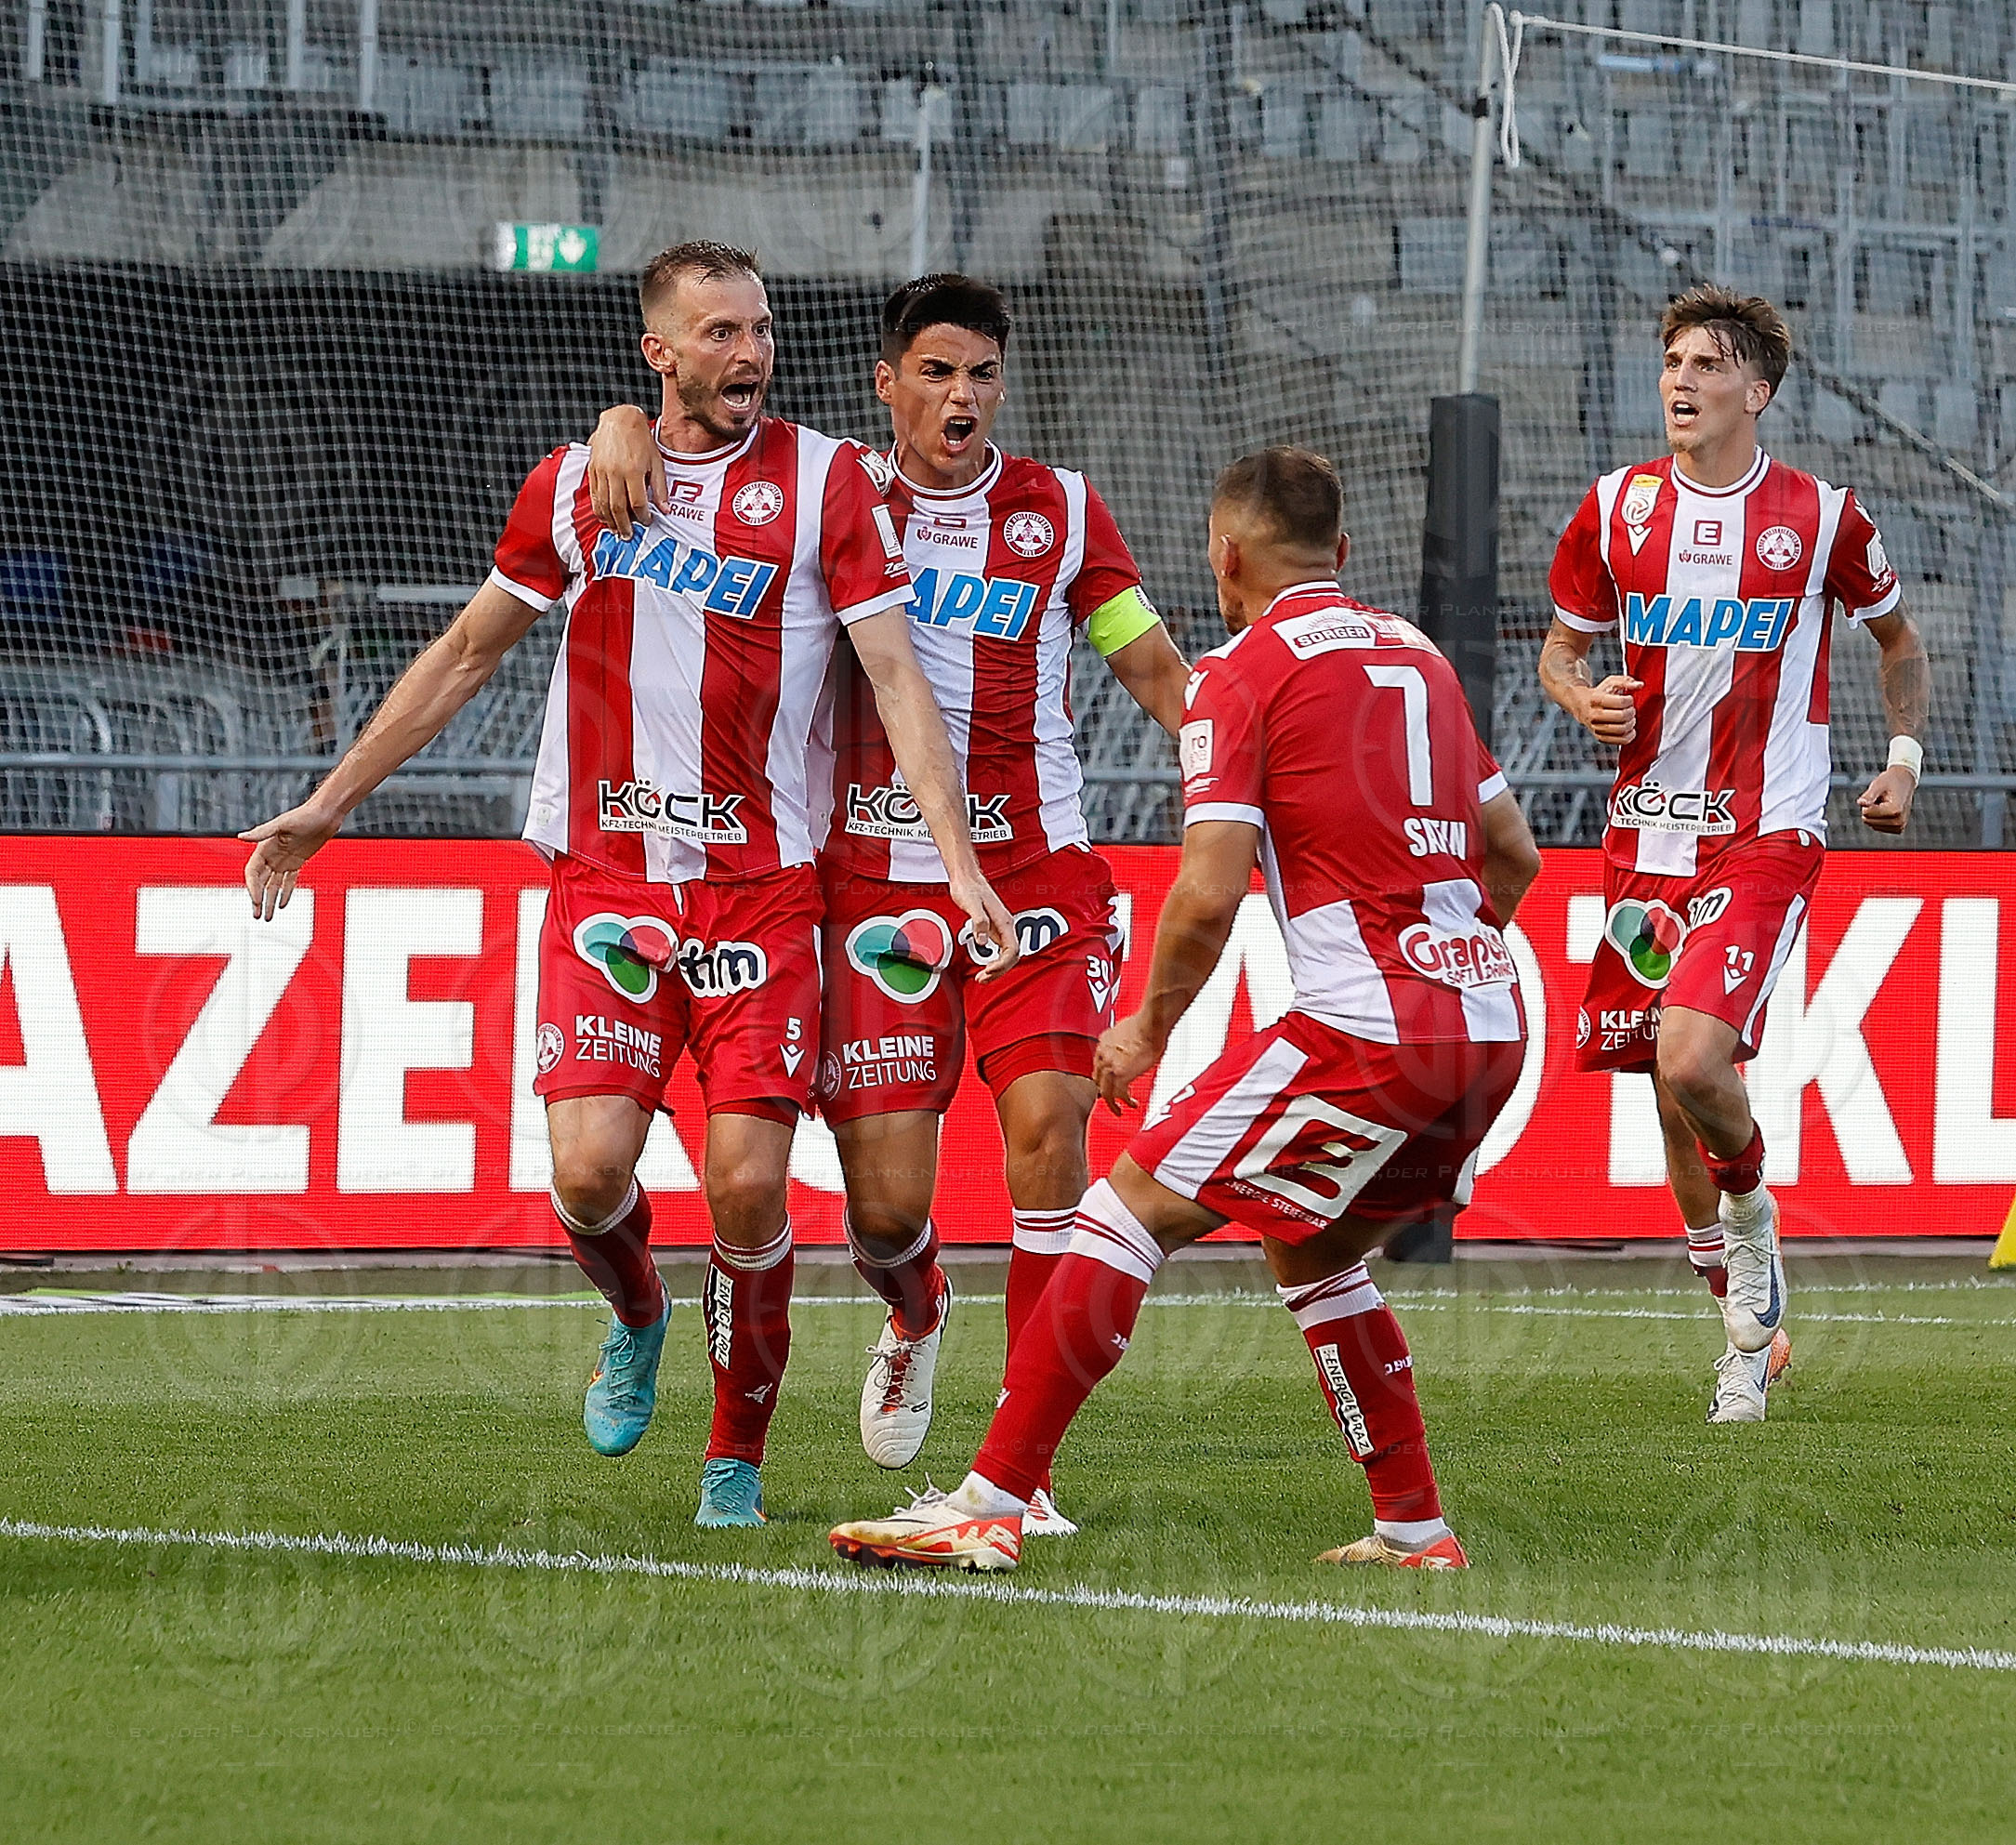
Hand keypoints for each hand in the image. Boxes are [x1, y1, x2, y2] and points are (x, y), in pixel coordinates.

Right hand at [238, 801, 339, 919]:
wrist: (326, 814)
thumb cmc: (305, 815)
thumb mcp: (283, 824)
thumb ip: (262, 832)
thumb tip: (240, 837)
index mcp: (264, 848)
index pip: (252, 872)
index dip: (252, 887)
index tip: (256, 901)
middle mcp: (272, 856)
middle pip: (260, 882)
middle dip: (258, 899)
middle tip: (257, 916)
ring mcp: (284, 860)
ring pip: (274, 885)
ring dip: (270, 901)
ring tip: (267, 917)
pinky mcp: (298, 862)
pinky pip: (289, 881)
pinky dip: (286, 893)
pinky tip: (283, 905)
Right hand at [587, 407, 662, 538]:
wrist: (620, 420)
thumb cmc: (641, 440)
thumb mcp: (656, 462)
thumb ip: (660, 487)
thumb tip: (665, 509)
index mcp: (633, 471)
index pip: (637, 503)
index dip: (643, 517)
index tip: (647, 522)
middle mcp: (615, 472)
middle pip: (617, 507)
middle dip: (623, 525)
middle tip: (628, 536)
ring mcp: (601, 471)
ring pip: (603, 503)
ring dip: (609, 520)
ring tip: (616, 530)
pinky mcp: (592, 469)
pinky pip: (594, 494)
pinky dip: (599, 508)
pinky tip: (605, 516)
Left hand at [950, 873, 1020, 981]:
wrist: (967, 878)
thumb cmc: (969, 888)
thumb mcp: (971, 904)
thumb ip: (979, 922)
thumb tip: (982, 940)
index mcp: (1004, 922)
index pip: (1011, 951)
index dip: (1001, 964)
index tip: (988, 970)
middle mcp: (1006, 926)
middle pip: (1011, 957)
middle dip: (999, 971)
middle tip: (982, 978)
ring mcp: (1001, 928)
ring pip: (1007, 955)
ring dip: (997, 969)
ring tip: (982, 978)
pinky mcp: (994, 929)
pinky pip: (1000, 951)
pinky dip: (995, 962)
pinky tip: (986, 967)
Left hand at [1093, 1013, 1158, 1114]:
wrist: (1150, 1023)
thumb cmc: (1146, 1023)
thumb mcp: (1129, 1031)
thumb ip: (1126, 1042)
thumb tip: (1133, 1046)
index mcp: (1104, 1041)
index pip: (1099, 1064)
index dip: (1104, 1075)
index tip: (1109, 1081)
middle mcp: (1103, 1054)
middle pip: (1098, 1078)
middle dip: (1105, 1089)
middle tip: (1112, 1099)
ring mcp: (1109, 1065)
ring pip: (1105, 1090)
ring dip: (1112, 1101)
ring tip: (1118, 1110)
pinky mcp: (1120, 1075)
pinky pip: (1118, 1095)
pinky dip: (1123, 1103)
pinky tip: (1130, 1105)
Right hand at [1575, 675, 1642, 745]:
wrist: (1582, 706)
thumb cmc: (1599, 693)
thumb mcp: (1610, 682)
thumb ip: (1626, 681)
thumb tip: (1639, 685)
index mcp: (1595, 699)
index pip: (1620, 702)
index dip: (1629, 700)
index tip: (1628, 699)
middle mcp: (1593, 715)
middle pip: (1622, 716)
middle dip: (1631, 712)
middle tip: (1630, 709)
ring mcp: (1596, 728)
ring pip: (1621, 729)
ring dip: (1631, 723)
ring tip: (1629, 718)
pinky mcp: (1600, 737)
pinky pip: (1620, 740)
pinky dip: (1629, 736)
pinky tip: (1630, 729)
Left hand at [1858, 765, 1915, 834]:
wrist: (1904, 781)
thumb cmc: (1890, 782)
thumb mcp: (1878, 785)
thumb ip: (1869, 795)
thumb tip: (1861, 803)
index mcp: (1896, 811)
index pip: (1866, 813)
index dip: (1868, 802)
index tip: (1880, 795)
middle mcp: (1899, 822)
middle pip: (1867, 820)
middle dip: (1870, 808)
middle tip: (1882, 799)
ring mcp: (1899, 827)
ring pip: (1871, 824)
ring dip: (1874, 813)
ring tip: (1885, 803)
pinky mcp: (1897, 829)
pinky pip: (1876, 827)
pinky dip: (1878, 818)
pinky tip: (1887, 809)